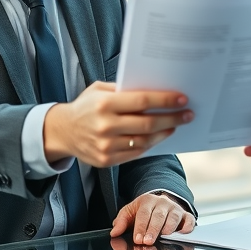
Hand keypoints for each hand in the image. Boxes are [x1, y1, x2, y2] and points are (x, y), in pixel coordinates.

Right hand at [44, 81, 193, 165]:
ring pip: (145, 141)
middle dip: (172, 118)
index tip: (182, 99)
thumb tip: (155, 89)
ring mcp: (106, 146)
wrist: (62, 132)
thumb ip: (124, 90)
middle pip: (148, 123)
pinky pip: (136, 152)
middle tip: (188, 114)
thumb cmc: (85, 106)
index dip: (165, 101)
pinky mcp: (107, 160)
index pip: (142, 101)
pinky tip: (159, 136)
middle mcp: (105, 126)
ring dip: (165, 133)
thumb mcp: (99, 90)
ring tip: (175, 125)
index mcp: (104, 104)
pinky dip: (151, 144)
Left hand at [109, 192, 195, 243]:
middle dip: (153, 230)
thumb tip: (114, 233)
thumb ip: (120, 223)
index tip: (138, 240)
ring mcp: (176, 210)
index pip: (144, 213)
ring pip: (174, 219)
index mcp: (148, 201)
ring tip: (163, 239)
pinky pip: (190, 221)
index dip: (141, 227)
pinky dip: (187, 228)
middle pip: (159, 216)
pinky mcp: (187, 217)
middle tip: (147, 243)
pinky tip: (181, 235)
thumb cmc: (144, 212)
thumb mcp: (129, 213)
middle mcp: (164, 204)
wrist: (161, 204)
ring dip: (169, 230)